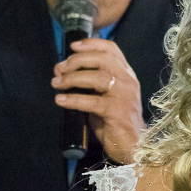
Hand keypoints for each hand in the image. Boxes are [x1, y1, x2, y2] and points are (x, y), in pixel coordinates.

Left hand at [52, 38, 144, 163]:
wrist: (132, 146)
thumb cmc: (114, 121)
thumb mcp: (103, 96)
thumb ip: (89, 83)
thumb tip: (61, 72)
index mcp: (126, 74)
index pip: (111, 50)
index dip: (91, 44)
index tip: (72, 46)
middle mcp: (128, 81)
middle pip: (103, 59)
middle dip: (77, 61)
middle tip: (59, 69)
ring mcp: (125, 96)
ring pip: (99, 77)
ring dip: (73, 78)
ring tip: (57, 83)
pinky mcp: (118, 113)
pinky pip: (94, 102)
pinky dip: (74, 99)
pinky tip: (61, 100)